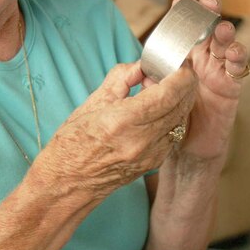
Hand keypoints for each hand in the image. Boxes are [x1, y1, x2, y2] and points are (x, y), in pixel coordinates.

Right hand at [35, 62, 197, 197]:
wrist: (66, 186)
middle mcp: (142, 140)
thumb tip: (142, 65)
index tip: (179, 63)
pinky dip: (171, 118)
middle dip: (183, 84)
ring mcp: (150, 155)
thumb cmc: (71, 144)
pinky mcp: (153, 164)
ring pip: (180, 120)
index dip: (181, 75)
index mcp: (123, 121)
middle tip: (173, 72)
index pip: (169, 93)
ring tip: (161, 91)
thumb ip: (121, 79)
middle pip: (181, 105)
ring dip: (179, 101)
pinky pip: (172, 135)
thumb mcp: (91, 103)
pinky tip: (157, 112)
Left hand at [163, 0, 247, 162]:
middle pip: (209, 29)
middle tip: (208, 2)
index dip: (186, 12)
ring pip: (226, 45)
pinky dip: (238, 59)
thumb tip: (140, 70)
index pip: (185, 28)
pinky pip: (237, 70)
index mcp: (184, 57)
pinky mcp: (231, 88)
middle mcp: (203, 60)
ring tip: (221, 27)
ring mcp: (219, 72)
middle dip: (209, 13)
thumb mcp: (157, 95)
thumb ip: (151, 80)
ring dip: (225, 34)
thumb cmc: (171, 117)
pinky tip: (234, 52)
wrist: (186, 147)